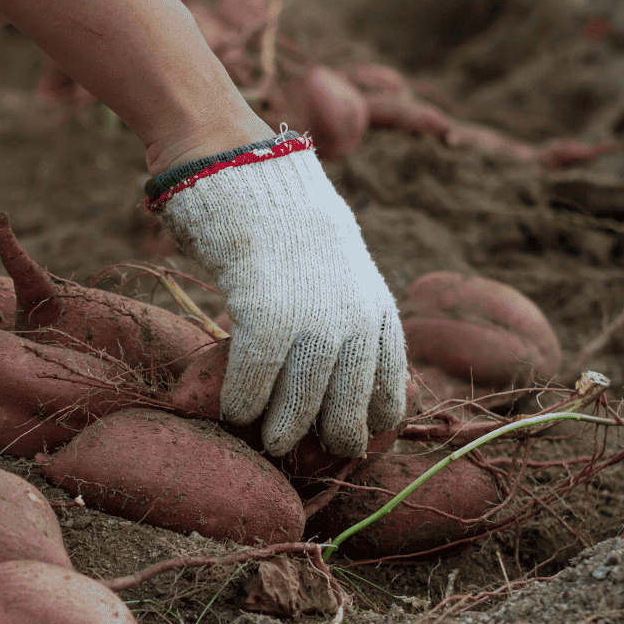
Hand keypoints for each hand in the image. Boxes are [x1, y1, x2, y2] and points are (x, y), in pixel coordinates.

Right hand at [147, 133, 406, 456]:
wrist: (248, 169)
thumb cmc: (283, 218)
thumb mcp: (338, 261)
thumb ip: (347, 304)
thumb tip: (338, 353)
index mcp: (376, 305)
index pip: (390, 380)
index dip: (377, 416)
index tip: (364, 436)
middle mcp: (353, 319)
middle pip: (351, 402)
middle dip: (336, 436)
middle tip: (316, 454)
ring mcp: (312, 320)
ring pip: (304, 402)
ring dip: (285, 431)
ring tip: (272, 445)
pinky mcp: (267, 318)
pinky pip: (256, 381)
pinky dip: (242, 402)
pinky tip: (233, 411)